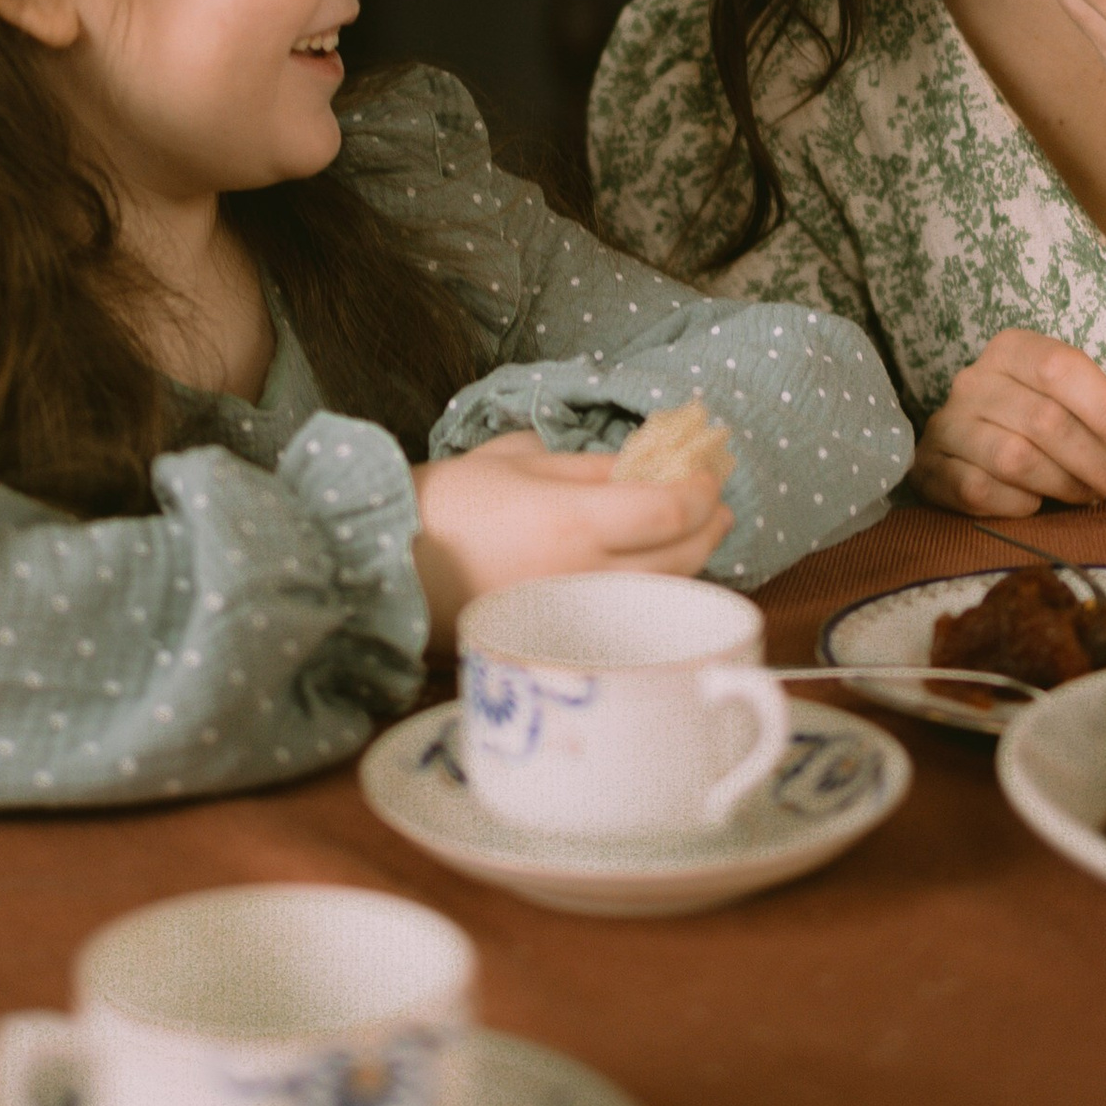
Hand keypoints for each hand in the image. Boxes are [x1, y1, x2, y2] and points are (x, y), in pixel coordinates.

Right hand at [411, 433, 729, 640]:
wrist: (388, 572)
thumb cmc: (445, 506)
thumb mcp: (515, 461)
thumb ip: (589, 466)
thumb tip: (646, 467)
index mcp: (571, 522)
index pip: (671, 510)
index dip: (702, 488)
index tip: (710, 468)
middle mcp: (583, 578)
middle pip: (682, 558)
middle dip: (710, 525)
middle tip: (717, 502)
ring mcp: (577, 619)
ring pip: (664, 595)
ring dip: (692, 562)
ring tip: (698, 534)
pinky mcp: (565, 644)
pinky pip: (633, 620)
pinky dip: (657, 594)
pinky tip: (656, 573)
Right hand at [911, 338, 1105, 526]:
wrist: (1046, 479)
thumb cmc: (1098, 435)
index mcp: (1019, 349)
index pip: (1061, 368)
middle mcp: (974, 379)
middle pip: (1044, 420)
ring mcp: (947, 424)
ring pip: (1013, 458)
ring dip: (1066, 486)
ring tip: (1092, 498)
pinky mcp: (930, 469)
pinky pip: (976, 490)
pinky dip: (1018, 505)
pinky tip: (1039, 505)